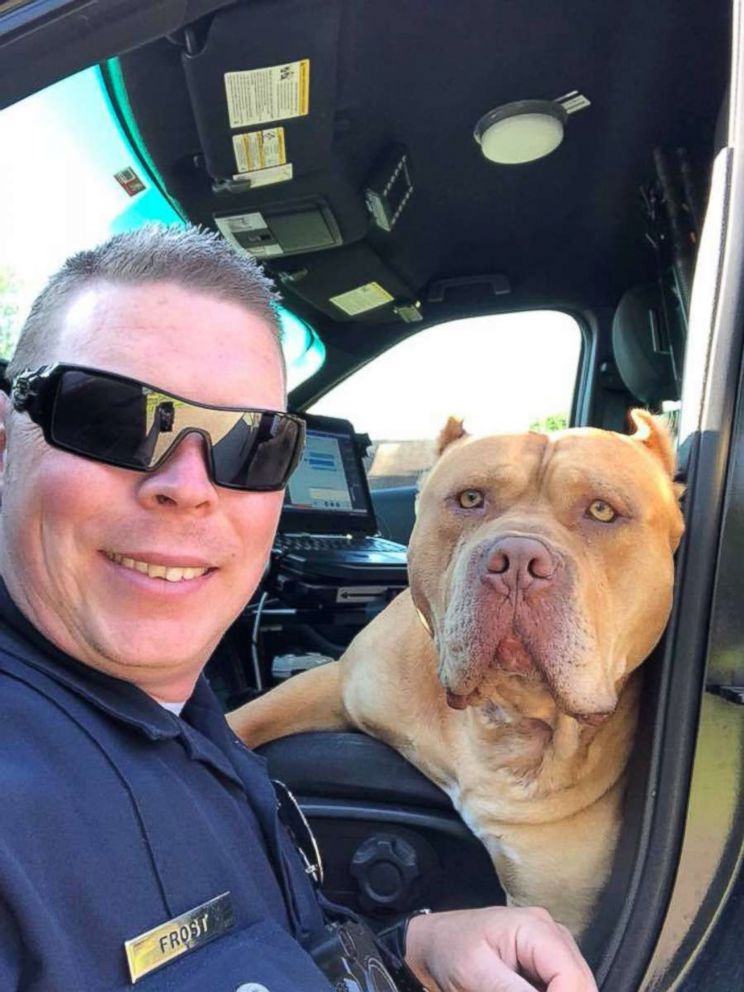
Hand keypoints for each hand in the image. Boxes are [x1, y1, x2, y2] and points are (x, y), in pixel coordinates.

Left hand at [404, 906, 597, 991]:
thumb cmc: (449, 950)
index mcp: (536, 928)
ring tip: (506, 990)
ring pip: (575, 987)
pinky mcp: (547, 965)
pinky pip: (561, 986)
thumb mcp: (475, 974)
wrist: (435, 944)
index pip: (572, 977)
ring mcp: (553, 949)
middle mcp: (553, 935)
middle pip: (581, 984)